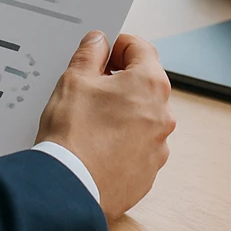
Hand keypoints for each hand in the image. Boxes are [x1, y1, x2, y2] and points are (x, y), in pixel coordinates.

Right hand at [37, 31, 175, 221]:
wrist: (68, 188)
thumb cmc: (73, 136)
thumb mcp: (74, 80)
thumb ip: (90, 53)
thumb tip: (98, 42)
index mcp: (149, 85)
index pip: (141, 48)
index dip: (119, 44)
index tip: (104, 50)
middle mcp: (162, 115)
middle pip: (144, 83)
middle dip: (120, 79)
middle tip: (92, 83)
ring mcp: (158, 146)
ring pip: (142, 116)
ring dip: (122, 111)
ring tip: (91, 118)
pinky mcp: (148, 171)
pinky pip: (138, 145)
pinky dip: (122, 140)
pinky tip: (97, 143)